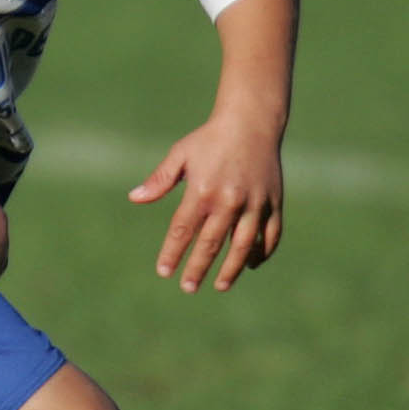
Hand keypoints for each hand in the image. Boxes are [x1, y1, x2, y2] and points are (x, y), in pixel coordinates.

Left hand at [127, 112, 284, 292]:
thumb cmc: (210, 139)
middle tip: (187, 287)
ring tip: (220, 285)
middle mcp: (229, 200)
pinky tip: (250, 264)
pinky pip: (270, 235)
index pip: (183, 230)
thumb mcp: (181, 154)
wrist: (251, 121)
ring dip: (231, 269)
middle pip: (211, 243)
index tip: (163, 271)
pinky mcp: (274, 202)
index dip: (172, 252)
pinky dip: (261, 252)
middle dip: (198, 268)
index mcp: (202, 190)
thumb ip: (160, 179)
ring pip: (242, 245)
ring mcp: (254, 203)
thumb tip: (135, 198)